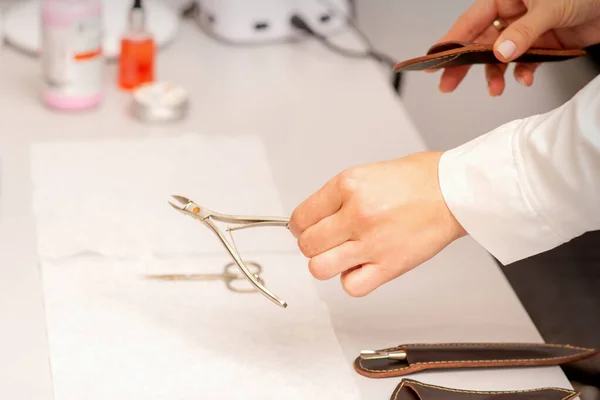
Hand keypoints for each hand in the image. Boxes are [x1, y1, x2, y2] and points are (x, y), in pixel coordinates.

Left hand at [288, 152, 466, 296]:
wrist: (453, 191)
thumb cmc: (416, 180)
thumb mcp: (365, 174)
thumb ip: (337, 198)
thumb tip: (313, 218)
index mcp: (347, 186)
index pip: (300, 217)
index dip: (300, 227)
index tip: (305, 229)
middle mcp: (356, 214)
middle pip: (307, 245)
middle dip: (312, 245)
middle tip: (326, 241)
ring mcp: (371, 242)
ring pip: (320, 268)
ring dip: (327, 264)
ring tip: (342, 255)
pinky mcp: (389, 266)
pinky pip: (351, 286)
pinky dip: (352, 280)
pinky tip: (363, 266)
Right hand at [434, 0, 599, 95]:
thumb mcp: (551, 7)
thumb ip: (524, 32)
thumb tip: (500, 52)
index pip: (470, 21)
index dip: (450, 41)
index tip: (435, 60)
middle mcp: (512, 14)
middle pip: (479, 42)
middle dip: (465, 65)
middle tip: (448, 84)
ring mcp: (525, 31)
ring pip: (500, 57)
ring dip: (496, 75)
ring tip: (496, 89)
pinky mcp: (541, 45)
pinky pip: (524, 63)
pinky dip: (522, 73)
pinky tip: (525, 78)